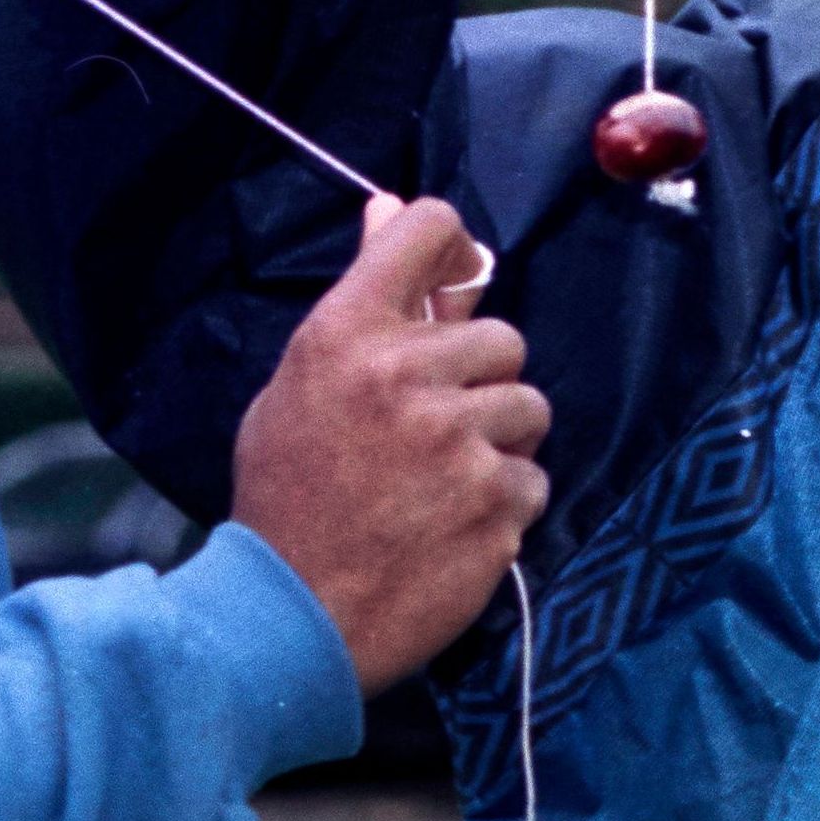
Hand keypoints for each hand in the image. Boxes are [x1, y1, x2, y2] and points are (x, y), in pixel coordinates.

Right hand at [233, 197, 551, 693]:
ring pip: (529, 407)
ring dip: (500, 442)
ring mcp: (459, 440)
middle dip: (480, 380)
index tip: (453, 288)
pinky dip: (505, 505)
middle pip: (502, 336)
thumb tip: (388, 207)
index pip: (429, 228)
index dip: (453, 251)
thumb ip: (358, 303)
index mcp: (346, 332)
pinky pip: (534, 480)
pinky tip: (455, 527)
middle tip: (437, 427)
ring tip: (446, 482)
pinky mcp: (498, 502)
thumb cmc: (285, 494)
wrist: (290, 612)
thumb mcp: (298, 385)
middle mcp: (406, 374)